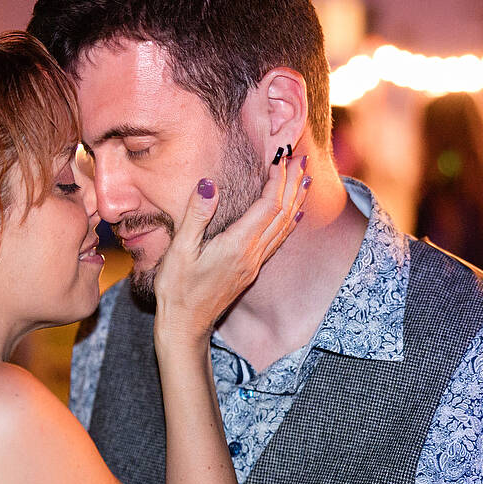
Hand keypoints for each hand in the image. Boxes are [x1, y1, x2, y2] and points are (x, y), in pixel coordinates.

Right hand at [153, 155, 309, 347]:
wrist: (185, 326)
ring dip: (296, 201)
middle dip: (293, 184)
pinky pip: (277, 241)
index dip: (277, 180)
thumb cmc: (177, 289)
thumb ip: (196, 216)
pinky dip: (289, 223)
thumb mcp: (180, 251)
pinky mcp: (250, 271)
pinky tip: (295, 216)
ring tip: (305, 180)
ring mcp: (254, 264)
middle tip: (302, 158)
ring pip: (284, 227)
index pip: (268, 206)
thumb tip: (208, 184)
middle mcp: (252, 255)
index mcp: (238, 246)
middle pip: (282, 214)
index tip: (282, 158)